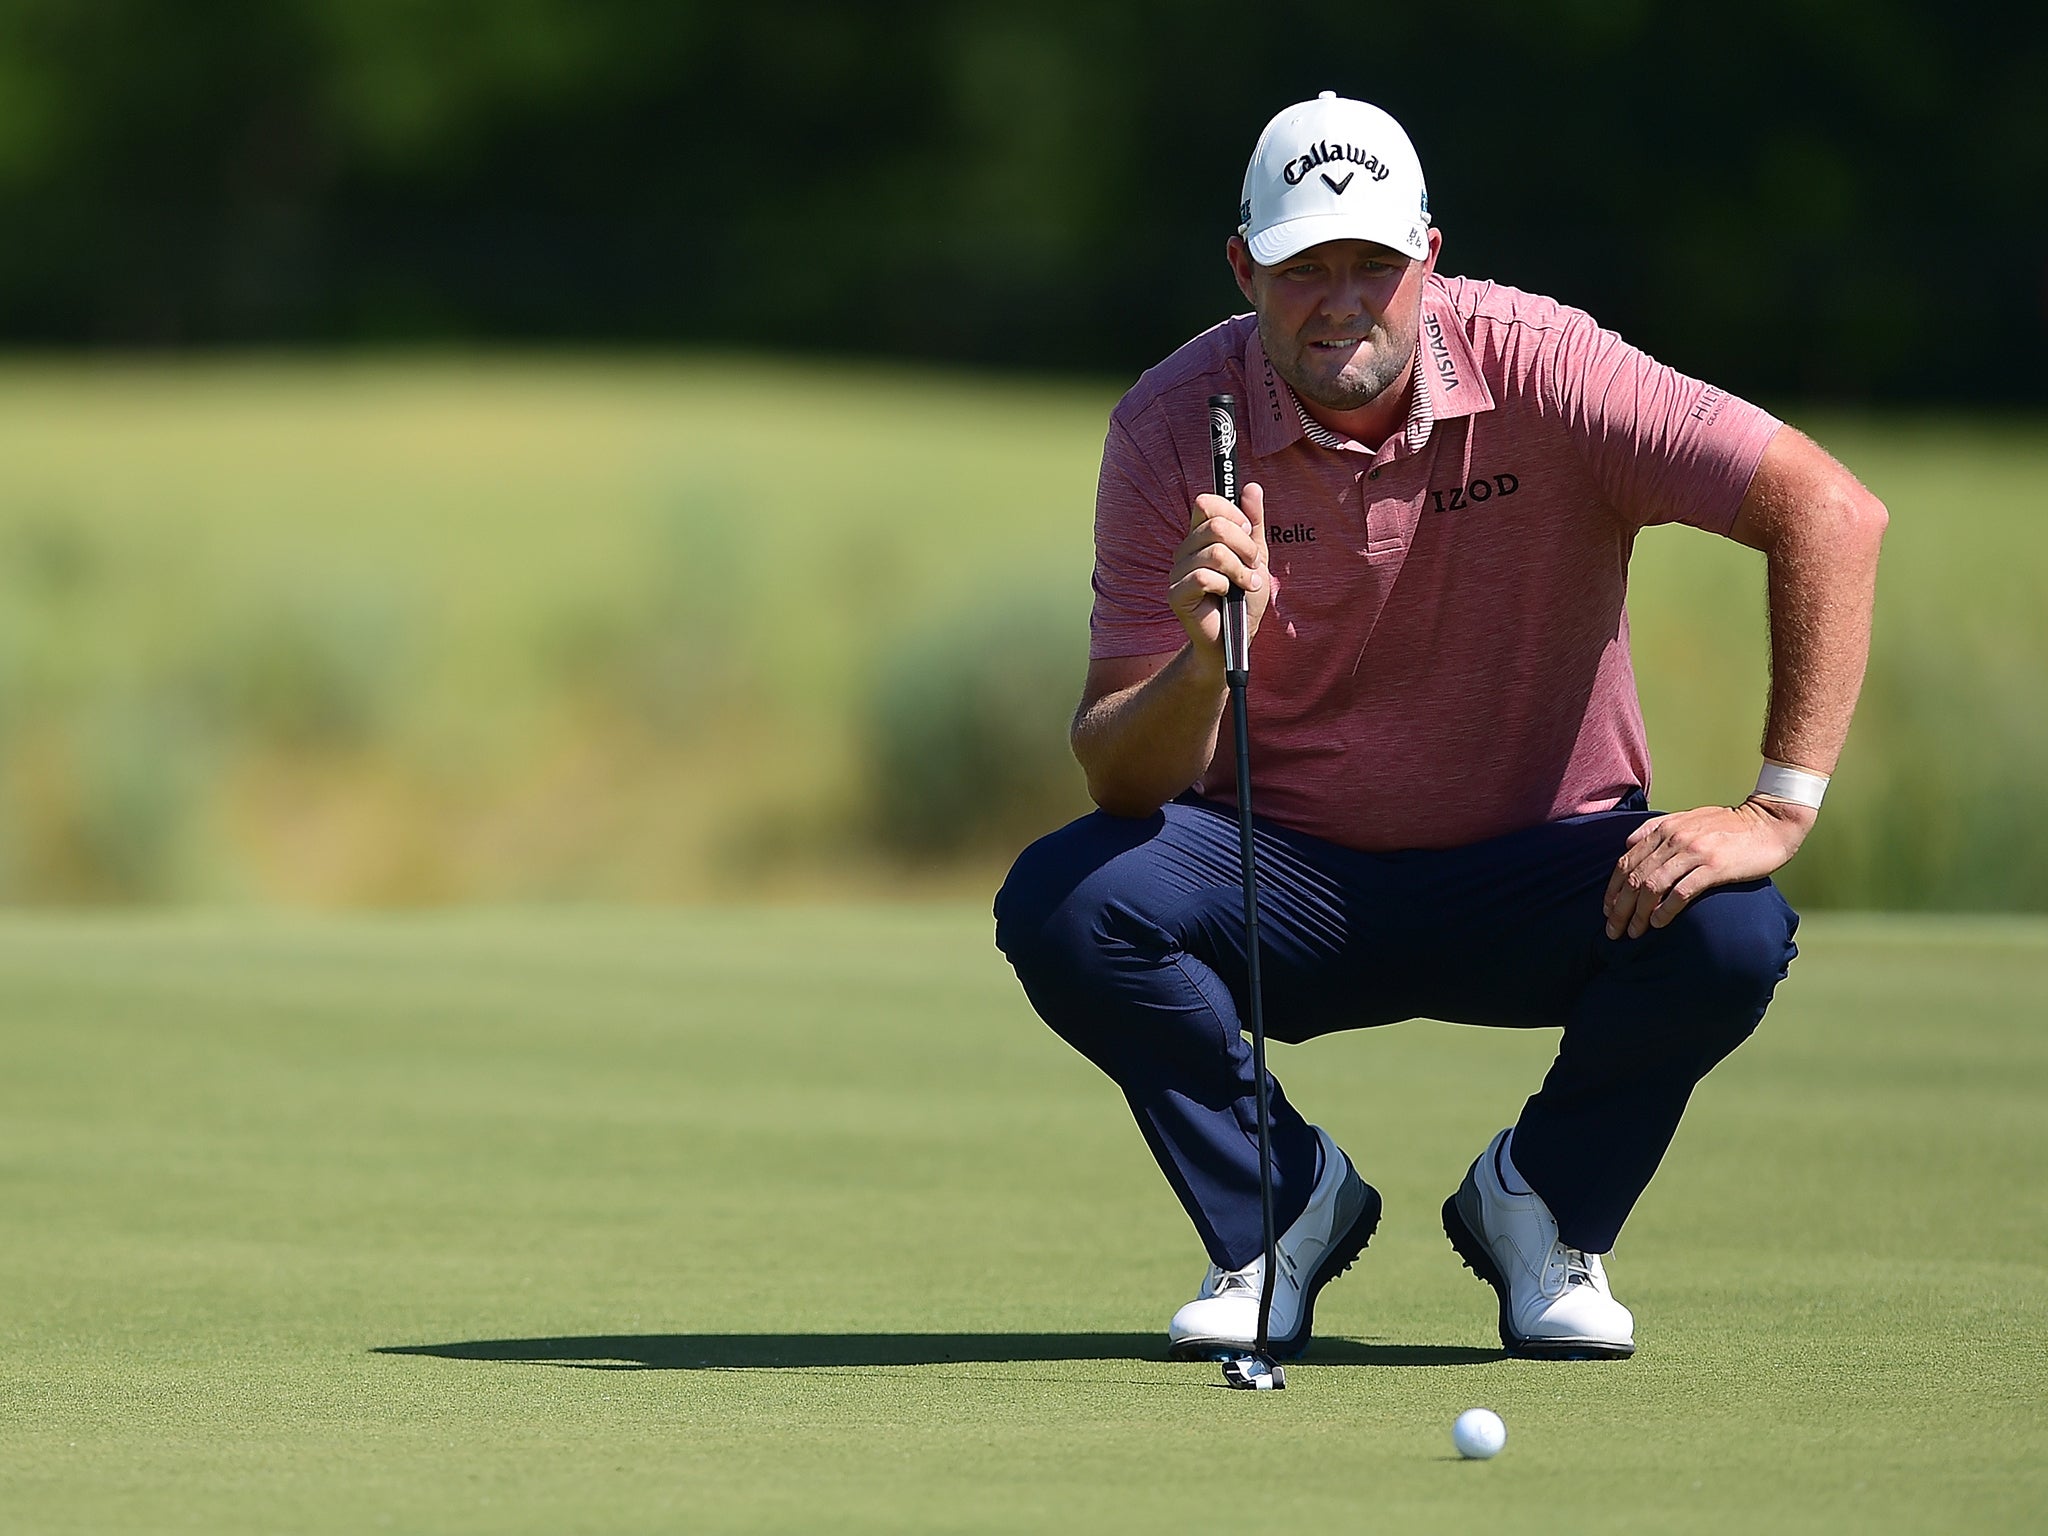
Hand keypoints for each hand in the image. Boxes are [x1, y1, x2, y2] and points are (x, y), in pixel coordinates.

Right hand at [1168, 481, 1270, 664]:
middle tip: (1253, 565)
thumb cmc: (1243, 598)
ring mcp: (1177, 572)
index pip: (1206, 503)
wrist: (1236, 637)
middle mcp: (1185, 550)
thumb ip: (1253, 522)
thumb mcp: (1256, 556)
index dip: (1232, 513)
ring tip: (1246, 584)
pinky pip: (1203, 577)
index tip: (1248, 531)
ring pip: (1214, 553)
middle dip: (1245, 546)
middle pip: (1216, 526)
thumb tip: (1251, 487)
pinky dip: (1224, 586)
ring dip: (1240, 570)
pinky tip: (1227, 596)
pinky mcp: (1176, 594)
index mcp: (1200, 536)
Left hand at [1603, 798, 1814, 938]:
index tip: (1608, 910)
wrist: (1770, 821)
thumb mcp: (1687, 819)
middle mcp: (1674, 839)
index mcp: (1664, 829)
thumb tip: (1628, 845)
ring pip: (1653, 886)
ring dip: (1639, 914)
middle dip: (1620, 908)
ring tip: (1634, 933)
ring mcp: (1694, 852)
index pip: (1626, 862)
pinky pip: (1681, 893)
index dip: (1613, 889)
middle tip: (1614, 931)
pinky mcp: (1715, 867)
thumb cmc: (1729, 825)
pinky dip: (1666, 911)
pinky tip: (1659, 924)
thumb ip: (1657, 830)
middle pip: (1635, 878)